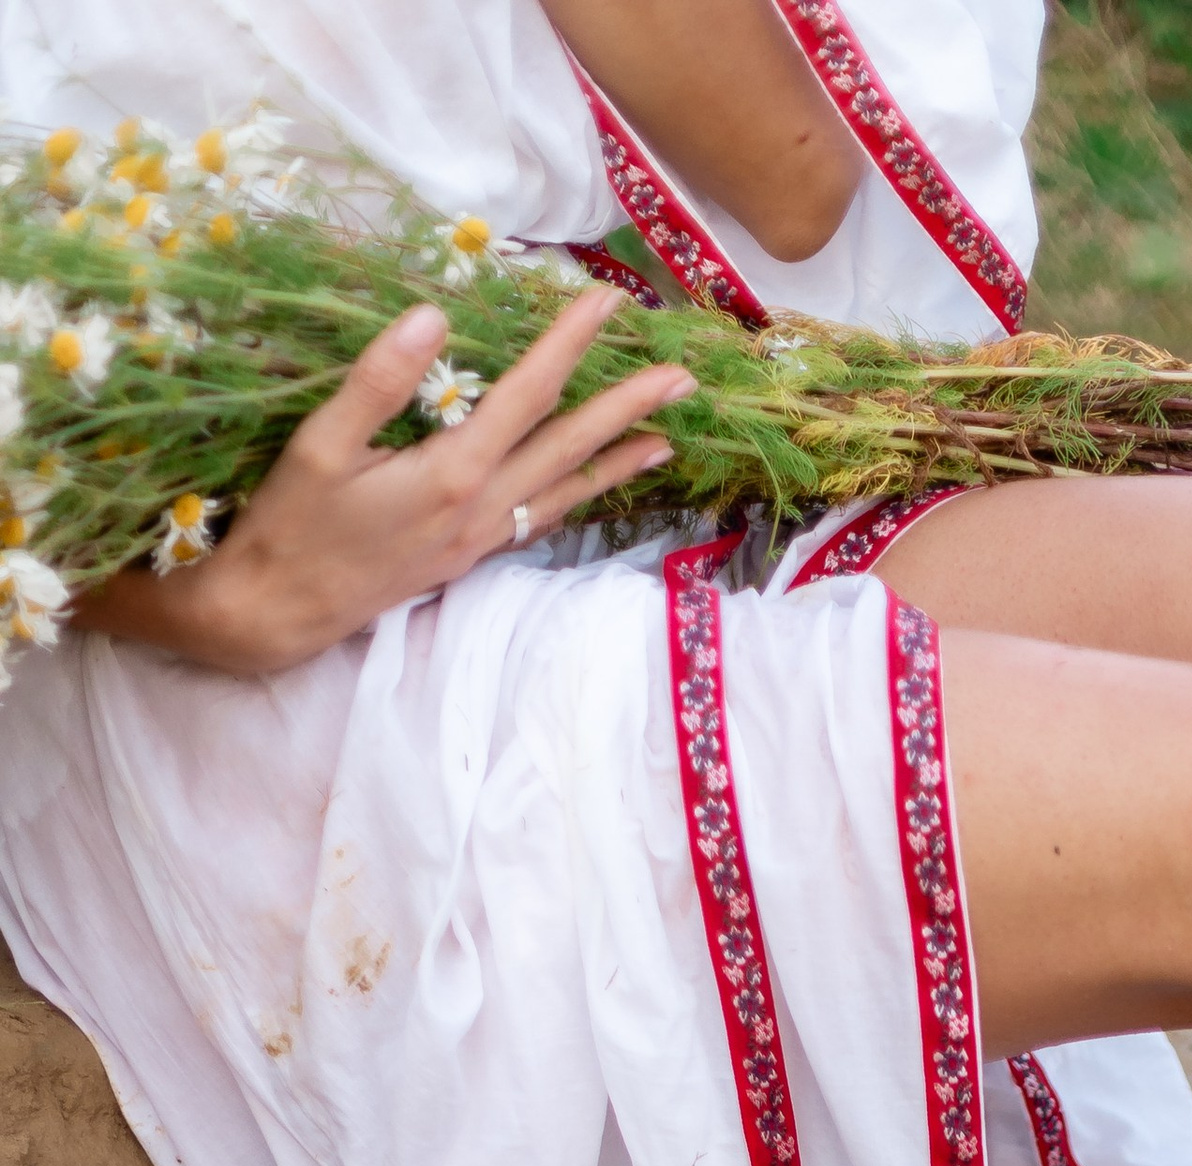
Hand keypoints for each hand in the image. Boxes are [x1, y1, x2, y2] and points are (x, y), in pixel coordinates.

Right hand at [76, 288, 693, 678]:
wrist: (282, 611)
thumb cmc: (293, 523)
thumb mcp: (320, 444)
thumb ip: (378, 380)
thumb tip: (434, 315)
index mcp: (452, 472)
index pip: (527, 394)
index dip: (569, 343)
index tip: (607, 302)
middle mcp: (482, 508)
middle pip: (568, 446)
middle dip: (628, 407)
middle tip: (683, 377)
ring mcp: (482, 537)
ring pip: (566, 490)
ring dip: (618, 460)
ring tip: (668, 437)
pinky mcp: (472, 555)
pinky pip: (543, 518)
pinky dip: (579, 496)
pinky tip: (597, 484)